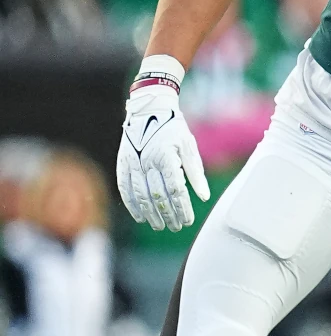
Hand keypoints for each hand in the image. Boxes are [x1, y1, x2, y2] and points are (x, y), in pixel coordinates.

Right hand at [117, 58, 209, 230]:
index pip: (175, 190)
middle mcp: (147, 162)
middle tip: (176, 226)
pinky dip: (132, 203)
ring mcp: (132, 163)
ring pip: (140, 195)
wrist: (148, 108)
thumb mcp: (189, 146)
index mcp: (166, 157)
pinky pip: (125, 188)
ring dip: (150, 213)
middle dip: (168, 214)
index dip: (181, 208)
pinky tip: (140, 215)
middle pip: (158, 196)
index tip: (188, 220)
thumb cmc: (173, 128)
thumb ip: (195, 172)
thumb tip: (203, 197)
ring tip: (160, 225)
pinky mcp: (123, 163)